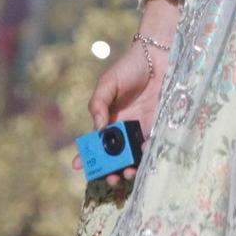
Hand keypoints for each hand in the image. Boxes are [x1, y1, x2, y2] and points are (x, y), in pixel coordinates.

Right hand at [80, 0, 181, 180]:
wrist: (158, 57)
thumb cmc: (129, 68)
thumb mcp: (107, 83)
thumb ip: (98, 104)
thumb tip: (97, 129)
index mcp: (107, 120)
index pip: (94, 143)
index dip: (86, 156)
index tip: (77, 166)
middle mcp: (123, 129)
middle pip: (113, 156)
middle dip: (109, 170)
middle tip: (109, 178)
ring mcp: (140, 130)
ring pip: (132, 156)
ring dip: (128, 168)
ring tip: (126, 172)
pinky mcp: (157, 127)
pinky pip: (151, 145)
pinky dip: (146, 153)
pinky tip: (144, 152)